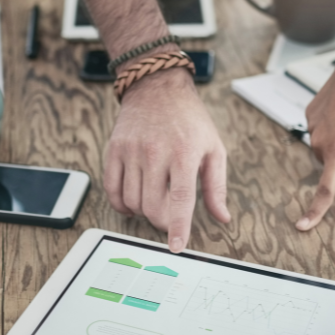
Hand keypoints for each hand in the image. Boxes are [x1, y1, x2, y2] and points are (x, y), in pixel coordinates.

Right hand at [105, 67, 230, 252]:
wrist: (157, 88)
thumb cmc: (190, 120)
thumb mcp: (213, 148)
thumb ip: (217, 186)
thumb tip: (222, 217)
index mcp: (184, 152)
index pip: (180, 199)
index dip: (178, 226)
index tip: (176, 246)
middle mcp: (156, 152)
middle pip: (152, 206)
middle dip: (162, 221)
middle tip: (169, 218)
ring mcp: (132, 151)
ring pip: (132, 201)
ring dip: (143, 212)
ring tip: (154, 202)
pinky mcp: (114, 150)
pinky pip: (112, 189)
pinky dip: (122, 204)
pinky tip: (133, 202)